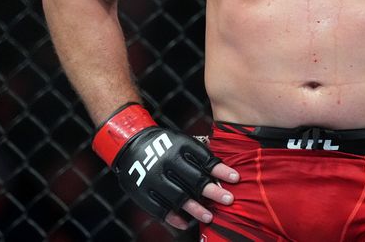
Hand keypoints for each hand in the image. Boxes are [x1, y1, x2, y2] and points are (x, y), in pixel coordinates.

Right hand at [93, 102, 239, 228]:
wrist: (129, 143)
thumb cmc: (163, 144)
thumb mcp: (181, 141)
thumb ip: (199, 155)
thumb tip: (223, 173)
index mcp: (178, 147)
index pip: (204, 160)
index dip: (220, 170)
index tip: (235, 179)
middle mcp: (166, 162)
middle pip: (194, 180)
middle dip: (213, 192)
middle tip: (228, 200)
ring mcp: (153, 178)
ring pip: (178, 198)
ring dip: (195, 209)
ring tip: (209, 217)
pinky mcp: (142, 192)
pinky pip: (160, 209)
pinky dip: (174, 217)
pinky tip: (186, 223)